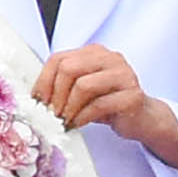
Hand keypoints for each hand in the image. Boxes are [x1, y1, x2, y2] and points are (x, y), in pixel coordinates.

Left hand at [33, 46, 177, 170]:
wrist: (142, 117)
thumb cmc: (108, 103)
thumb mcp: (83, 90)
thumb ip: (64, 86)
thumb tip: (35, 98)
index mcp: (94, 52)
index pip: (59, 58)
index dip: (44, 81)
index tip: (38, 101)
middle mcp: (110, 58)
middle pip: (69, 69)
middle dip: (56, 94)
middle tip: (51, 113)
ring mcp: (124, 75)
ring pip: (83, 86)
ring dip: (68, 107)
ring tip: (64, 120)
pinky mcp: (132, 95)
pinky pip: (99, 105)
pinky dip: (82, 117)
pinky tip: (77, 124)